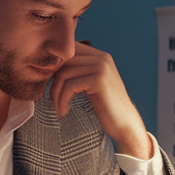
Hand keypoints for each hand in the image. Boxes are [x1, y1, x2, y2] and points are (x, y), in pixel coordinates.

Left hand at [51, 42, 153, 159]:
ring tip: (59, 108)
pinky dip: (62, 101)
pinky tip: (64, 112)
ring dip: (56, 94)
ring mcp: (101, 67)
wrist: (125, 124)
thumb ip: (78, 71)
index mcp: (100, 56)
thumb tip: (49, 66)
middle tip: (53, 100)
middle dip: (53, 82)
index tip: (51, 85)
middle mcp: (101, 57)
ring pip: (63, 74)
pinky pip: (69, 86)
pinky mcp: (98, 79)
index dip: (55, 66)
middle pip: (63, 61)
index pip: (68, 50)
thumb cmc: (106, 107)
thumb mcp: (92, 84)